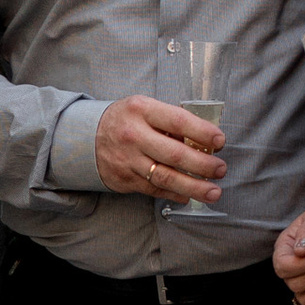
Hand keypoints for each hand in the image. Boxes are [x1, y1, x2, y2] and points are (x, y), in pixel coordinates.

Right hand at [94, 94, 227, 206]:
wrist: (84, 138)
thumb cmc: (125, 121)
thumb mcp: (144, 109)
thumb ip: (170, 121)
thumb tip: (204, 140)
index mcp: (141, 110)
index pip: (178, 121)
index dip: (203, 132)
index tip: (220, 141)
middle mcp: (133, 135)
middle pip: (175, 154)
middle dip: (203, 165)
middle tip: (220, 169)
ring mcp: (128, 160)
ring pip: (166, 178)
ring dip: (194, 187)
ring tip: (213, 192)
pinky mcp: (125, 179)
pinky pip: (155, 190)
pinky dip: (175, 194)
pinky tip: (188, 195)